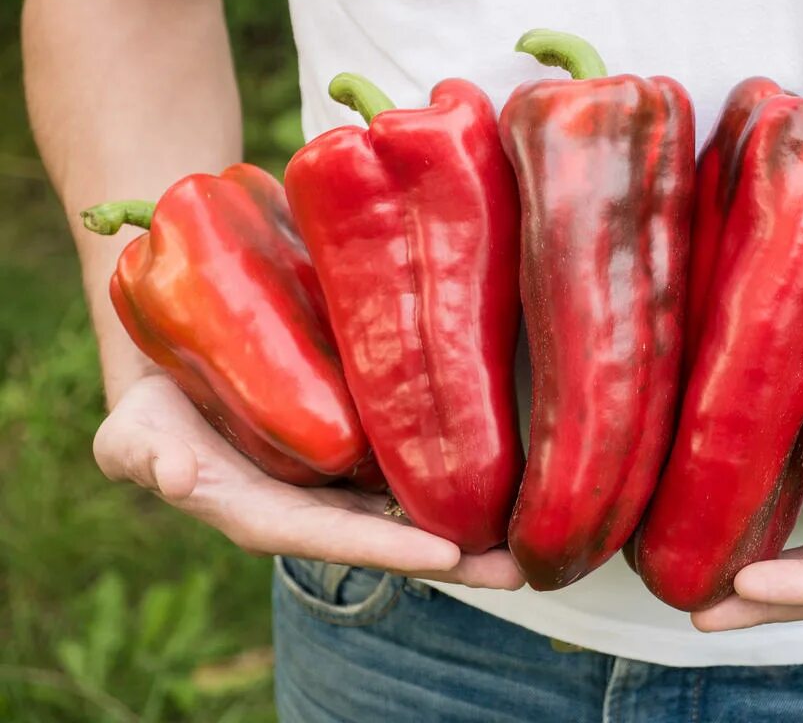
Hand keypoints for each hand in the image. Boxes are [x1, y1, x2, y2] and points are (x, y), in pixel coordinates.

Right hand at [94, 374, 524, 589]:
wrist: (176, 371)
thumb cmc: (149, 410)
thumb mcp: (130, 431)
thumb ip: (139, 453)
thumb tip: (170, 473)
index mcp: (267, 516)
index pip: (334, 538)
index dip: (388, 547)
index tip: (448, 555)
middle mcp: (316, 506)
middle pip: (392, 537)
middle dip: (457, 559)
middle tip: (523, 568)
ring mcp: (343, 480)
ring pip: (415, 506)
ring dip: (475, 524)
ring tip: (536, 531)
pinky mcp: (361, 444)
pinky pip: (413, 464)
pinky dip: (459, 474)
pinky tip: (509, 471)